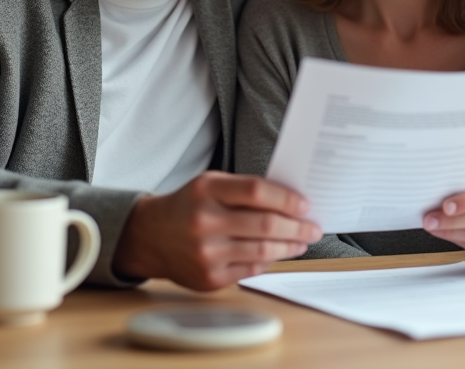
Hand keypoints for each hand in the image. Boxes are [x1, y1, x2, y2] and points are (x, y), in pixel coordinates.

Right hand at [112, 171, 321, 290]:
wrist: (151, 236)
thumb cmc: (189, 205)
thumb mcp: (210, 185)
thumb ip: (245, 190)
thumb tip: (290, 203)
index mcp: (207, 190)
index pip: (257, 191)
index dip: (287, 199)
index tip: (305, 205)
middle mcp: (205, 221)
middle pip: (266, 225)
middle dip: (298, 227)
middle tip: (313, 227)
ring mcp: (206, 253)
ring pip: (263, 251)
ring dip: (290, 246)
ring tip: (301, 242)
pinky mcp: (209, 278)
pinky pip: (251, 270)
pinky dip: (269, 261)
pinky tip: (277, 254)